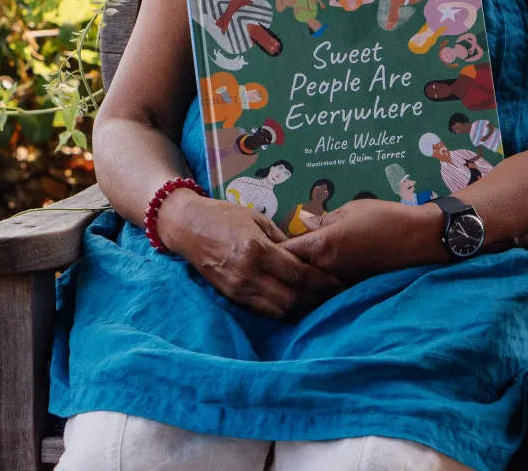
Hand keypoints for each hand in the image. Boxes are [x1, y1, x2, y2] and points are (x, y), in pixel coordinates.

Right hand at [157, 191, 343, 319]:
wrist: (188, 227)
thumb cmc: (225, 216)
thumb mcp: (257, 219)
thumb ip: (282, 239)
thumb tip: (306, 254)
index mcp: (257, 249)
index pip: (297, 273)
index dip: (321, 281)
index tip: (338, 282)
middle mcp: (248, 273)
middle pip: (291, 298)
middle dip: (316, 299)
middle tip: (335, 295)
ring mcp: (238, 289)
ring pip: (278, 310)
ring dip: (301, 308)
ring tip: (318, 301)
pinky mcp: (231, 297)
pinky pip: (263, 310)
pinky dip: (282, 310)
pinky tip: (294, 302)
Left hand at [282, 199, 446, 283]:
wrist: (418, 239)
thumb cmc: (384, 217)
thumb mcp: (350, 209)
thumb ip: (323, 220)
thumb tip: (304, 223)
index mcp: (322, 245)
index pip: (284, 253)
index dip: (271, 250)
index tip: (262, 246)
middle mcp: (327, 269)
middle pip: (291, 274)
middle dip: (279, 270)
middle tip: (268, 263)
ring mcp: (339, 283)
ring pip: (307, 287)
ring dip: (297, 282)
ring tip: (285, 275)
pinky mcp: (351, 289)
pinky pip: (325, 290)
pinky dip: (315, 288)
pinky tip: (312, 282)